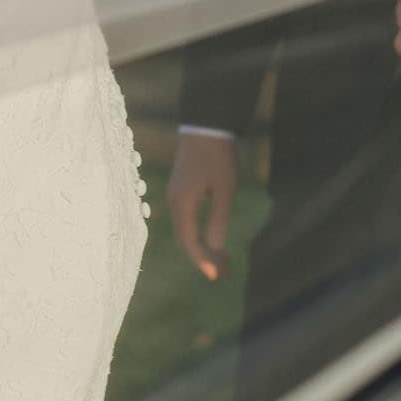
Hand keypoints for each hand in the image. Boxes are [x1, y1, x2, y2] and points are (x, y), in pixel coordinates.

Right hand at [168, 133, 237, 280]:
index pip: (189, 242)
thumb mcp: (224, 188)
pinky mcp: (182, 189)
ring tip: (223, 260)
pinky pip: (186, 220)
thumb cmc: (217, 155)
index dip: (202, 261)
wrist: (206, 124)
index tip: (216, 276)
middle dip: (203, 258)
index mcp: (183, 204)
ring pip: (185, 231)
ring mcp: (176, 196)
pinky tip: (213, 238)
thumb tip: (215, 248)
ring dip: (201, 247)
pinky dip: (198, 234)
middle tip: (224, 272)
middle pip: (185, 240)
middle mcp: (175, 202)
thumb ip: (218, 219)